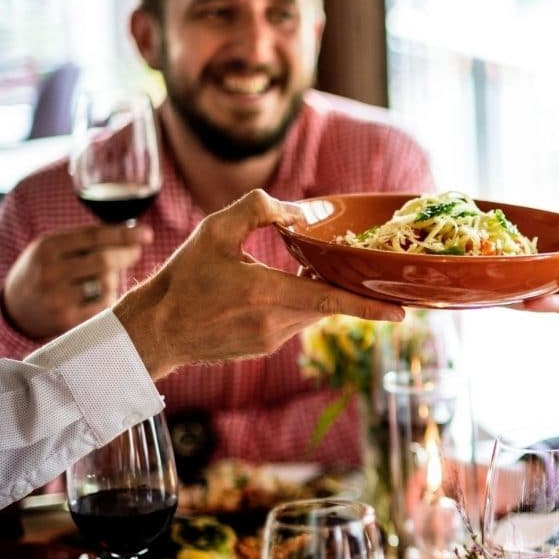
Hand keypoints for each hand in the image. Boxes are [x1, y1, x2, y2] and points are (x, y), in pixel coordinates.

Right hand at [1, 223, 151, 338]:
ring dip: (115, 278)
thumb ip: (87, 239)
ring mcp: (57, 298)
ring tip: (105, 276)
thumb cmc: (45, 270)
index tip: (147, 234)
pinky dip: (110, 297)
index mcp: (47, 247)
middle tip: (136, 252)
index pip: (94, 237)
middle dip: (127, 254)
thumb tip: (132, 231)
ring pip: (106, 284)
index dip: (125, 235)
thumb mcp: (55, 247)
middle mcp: (50, 272)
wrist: (16, 307)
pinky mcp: (67, 320)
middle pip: (104, 261)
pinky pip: (104, 306)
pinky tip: (100, 294)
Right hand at [114, 190, 404, 378]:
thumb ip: (258, 209)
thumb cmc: (184, 277)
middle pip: (327, 304)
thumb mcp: (214, 231)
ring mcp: (270, 340)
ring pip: (311, 312)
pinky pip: (294, 322)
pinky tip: (277, 288)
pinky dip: (296, 304)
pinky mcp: (264, 348)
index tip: (402, 312)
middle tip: (356, 267)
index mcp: (266, 293)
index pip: (332, 302)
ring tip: (306, 268)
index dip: (370, 308)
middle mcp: (274, 323)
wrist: (156, 329)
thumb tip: (301, 210)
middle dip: (343, 286)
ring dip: (315, 292)